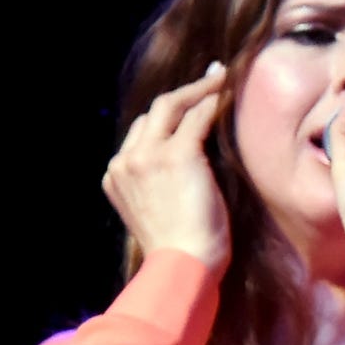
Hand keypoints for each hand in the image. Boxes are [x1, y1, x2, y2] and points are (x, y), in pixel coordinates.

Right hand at [104, 61, 232, 269]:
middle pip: (152, 114)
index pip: (141, 133)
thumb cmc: (183, 252)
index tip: (189, 104)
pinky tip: (229, 92)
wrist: (183, 266)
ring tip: (223, 78)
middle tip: (211, 78)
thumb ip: (160, 187)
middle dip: (182, 94)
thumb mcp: (160, 214)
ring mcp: (147, 157)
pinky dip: (212, 101)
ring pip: (171, 107)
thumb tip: (187, 171)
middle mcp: (125, 162)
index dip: (166, 117)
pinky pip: (196, 117)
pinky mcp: (176, 155)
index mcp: (115, 177)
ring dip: (199, 90)